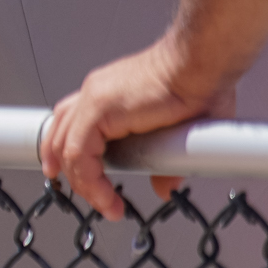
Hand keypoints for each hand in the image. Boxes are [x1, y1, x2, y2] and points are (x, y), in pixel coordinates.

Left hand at [42, 35, 230, 219]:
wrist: (206, 62)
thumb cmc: (202, 82)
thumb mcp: (179, 128)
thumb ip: (166, 158)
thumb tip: (164, 187)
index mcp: (108, 94)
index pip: (71, 125)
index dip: (65, 153)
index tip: (72, 177)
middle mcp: (95, 93)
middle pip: (61, 136)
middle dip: (69, 172)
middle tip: (93, 198)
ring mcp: (93, 99)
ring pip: (67, 149)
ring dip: (83, 183)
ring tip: (106, 205)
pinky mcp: (98, 109)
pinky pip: (79, 153)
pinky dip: (88, 179)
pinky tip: (106, 197)